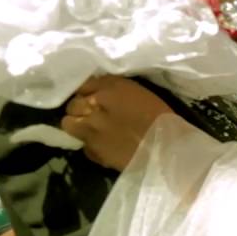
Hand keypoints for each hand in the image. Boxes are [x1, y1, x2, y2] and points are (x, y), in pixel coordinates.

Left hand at [60, 76, 175, 171]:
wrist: (167, 150)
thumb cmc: (161, 118)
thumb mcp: (140, 93)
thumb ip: (114, 89)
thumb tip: (97, 91)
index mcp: (109, 88)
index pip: (84, 84)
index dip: (88, 91)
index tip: (95, 96)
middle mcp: (93, 106)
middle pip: (73, 104)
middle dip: (80, 108)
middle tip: (94, 113)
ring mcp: (89, 131)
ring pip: (69, 124)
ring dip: (77, 125)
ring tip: (91, 129)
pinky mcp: (93, 151)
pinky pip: (84, 145)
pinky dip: (91, 145)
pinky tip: (105, 146)